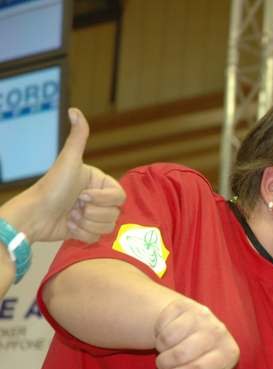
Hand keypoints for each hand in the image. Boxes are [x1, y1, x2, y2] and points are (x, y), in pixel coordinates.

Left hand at [6, 108, 124, 243]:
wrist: (34, 215)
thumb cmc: (51, 188)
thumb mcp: (68, 161)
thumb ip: (77, 137)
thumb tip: (74, 110)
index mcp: (98, 182)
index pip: (120, 196)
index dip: (103, 199)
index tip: (83, 195)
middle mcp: (97, 198)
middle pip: (115, 213)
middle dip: (93, 212)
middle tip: (75, 206)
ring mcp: (91, 215)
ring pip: (108, 226)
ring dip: (87, 223)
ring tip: (71, 216)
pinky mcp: (85, 231)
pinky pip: (97, 237)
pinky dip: (82, 234)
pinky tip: (69, 226)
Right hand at [154, 298, 239, 368]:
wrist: (195, 328)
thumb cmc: (203, 357)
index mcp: (228, 353)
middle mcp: (219, 332)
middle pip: (181, 355)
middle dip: (165, 366)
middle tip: (162, 368)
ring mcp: (203, 316)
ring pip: (168, 341)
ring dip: (161, 351)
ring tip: (167, 353)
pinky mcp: (186, 306)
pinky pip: (163, 326)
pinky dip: (159, 336)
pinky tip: (169, 338)